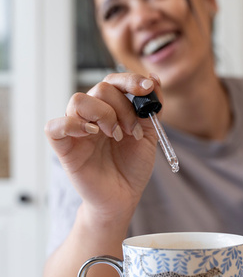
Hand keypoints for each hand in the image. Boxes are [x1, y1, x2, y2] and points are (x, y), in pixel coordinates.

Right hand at [44, 73, 160, 222]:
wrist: (123, 197)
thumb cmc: (132, 167)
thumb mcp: (149, 135)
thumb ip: (152, 108)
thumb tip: (154, 79)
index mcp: (110, 108)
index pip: (114, 81)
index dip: (130, 80)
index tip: (148, 89)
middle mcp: (91, 115)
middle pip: (100, 88)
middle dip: (124, 107)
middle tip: (132, 130)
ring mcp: (76, 129)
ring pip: (78, 100)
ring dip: (104, 115)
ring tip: (116, 136)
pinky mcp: (63, 147)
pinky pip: (54, 126)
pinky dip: (72, 125)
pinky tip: (93, 135)